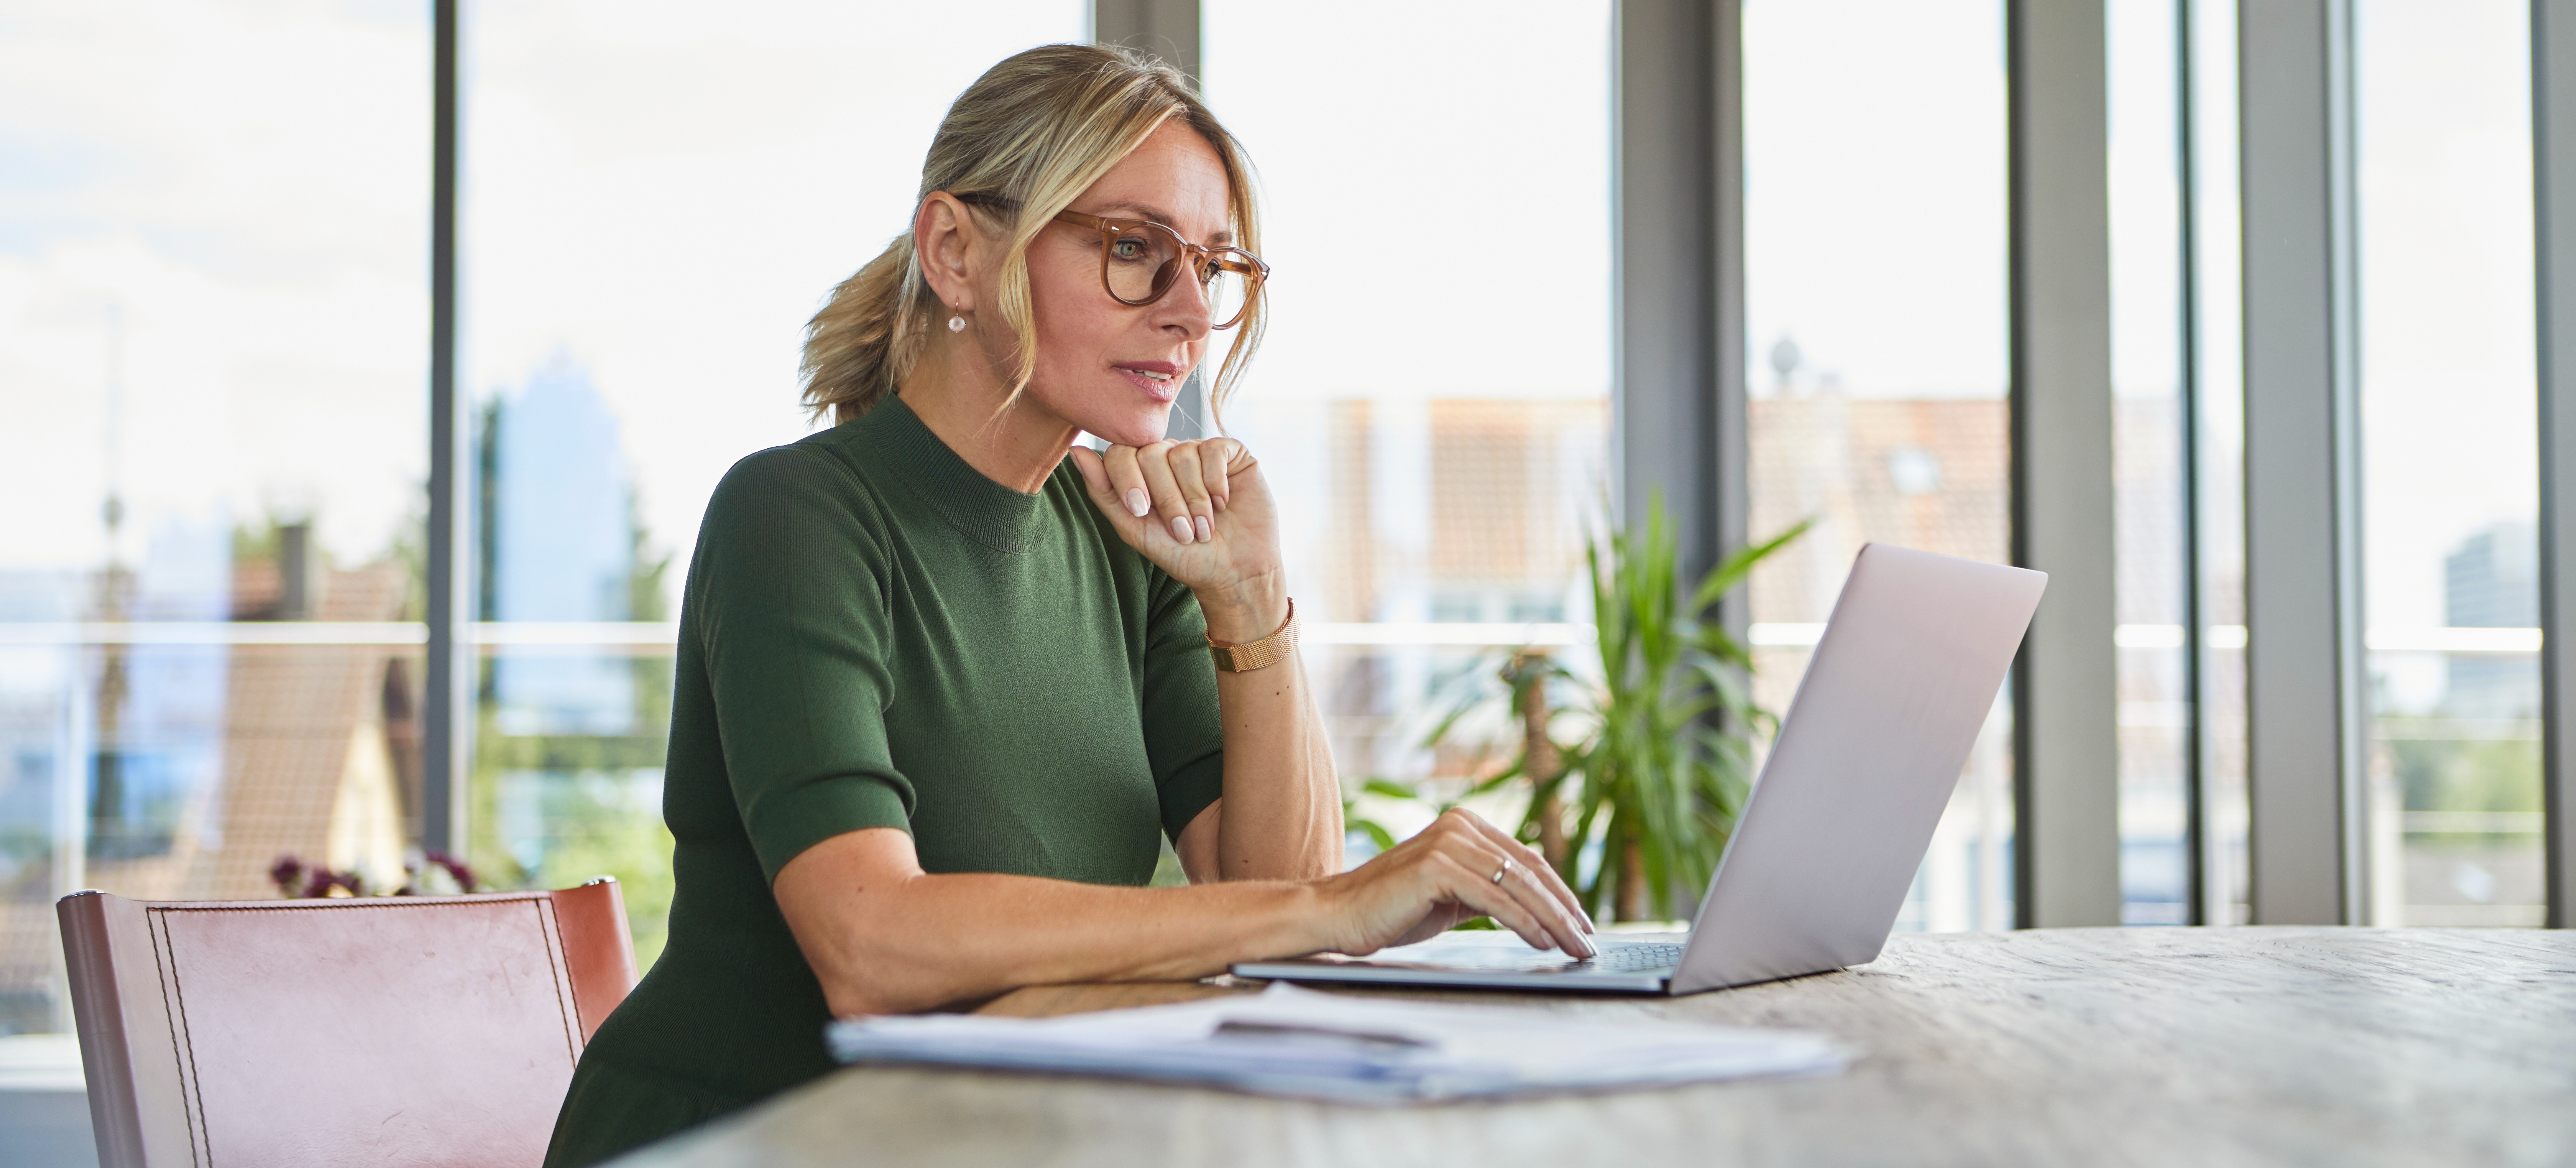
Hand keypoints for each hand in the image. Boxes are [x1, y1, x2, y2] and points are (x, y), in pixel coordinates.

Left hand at [1068, 438, 1284, 622]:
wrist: (1233, 572)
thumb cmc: (1183, 555)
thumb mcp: (1136, 530)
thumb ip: (1104, 492)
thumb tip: (1076, 451)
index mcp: (1141, 472)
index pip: (1121, 453)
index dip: (1129, 480)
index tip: (1142, 512)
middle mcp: (1169, 456)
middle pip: (1151, 453)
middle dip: (1166, 498)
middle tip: (1182, 531)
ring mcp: (1199, 452)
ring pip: (1183, 454)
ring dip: (1194, 499)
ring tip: (1204, 526)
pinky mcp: (1231, 453)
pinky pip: (1214, 450)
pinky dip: (1216, 483)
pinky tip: (1222, 503)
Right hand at [1314, 809, 1597, 958]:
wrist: (1338, 915)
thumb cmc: (1393, 909)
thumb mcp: (1451, 895)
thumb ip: (1487, 889)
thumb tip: (1535, 905)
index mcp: (1465, 825)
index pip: (1527, 861)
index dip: (1560, 894)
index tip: (1582, 923)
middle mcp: (1460, 825)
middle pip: (1528, 871)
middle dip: (1564, 910)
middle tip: (1588, 941)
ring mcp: (1448, 843)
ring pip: (1517, 885)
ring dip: (1553, 920)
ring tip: (1574, 948)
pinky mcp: (1437, 867)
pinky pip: (1495, 899)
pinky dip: (1524, 922)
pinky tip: (1543, 941)